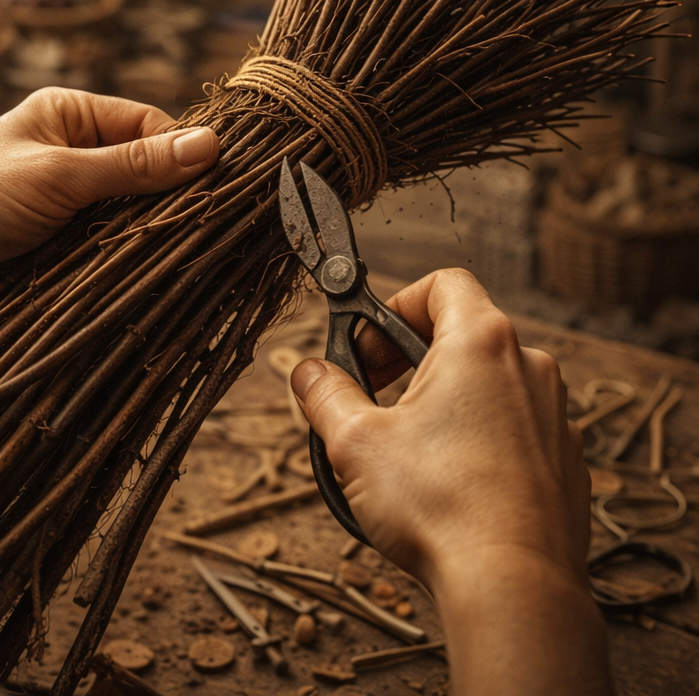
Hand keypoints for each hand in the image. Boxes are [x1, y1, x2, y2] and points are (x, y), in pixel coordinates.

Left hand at [0, 88, 218, 305]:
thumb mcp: (59, 175)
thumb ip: (134, 166)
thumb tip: (212, 146)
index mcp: (70, 114)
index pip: (149, 125)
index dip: (181, 153)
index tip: (214, 185)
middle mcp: (73, 151)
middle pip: (145, 170)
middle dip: (167, 197)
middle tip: (203, 224)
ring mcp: (69, 199)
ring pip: (132, 211)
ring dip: (146, 231)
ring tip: (177, 250)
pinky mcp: (63, 241)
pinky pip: (111, 244)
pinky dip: (126, 255)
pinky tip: (148, 270)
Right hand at [291, 269, 610, 695]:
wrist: (513, 588)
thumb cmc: (439, 507)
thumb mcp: (355, 441)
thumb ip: (324, 393)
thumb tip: (309, 373)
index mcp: (482, 342)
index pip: (442, 283)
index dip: (394, 303)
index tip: (365, 341)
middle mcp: (529, 367)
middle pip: (460, 332)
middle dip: (405, 356)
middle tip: (369, 392)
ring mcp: (553, 415)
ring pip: (485, 382)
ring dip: (438, 397)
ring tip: (401, 443)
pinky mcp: (563, 461)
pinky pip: (511, 425)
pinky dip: (474, 434)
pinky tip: (444, 479)